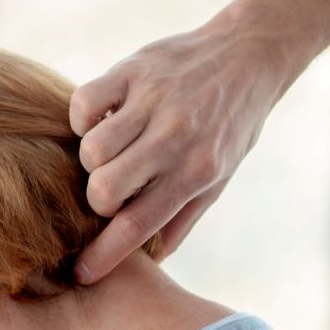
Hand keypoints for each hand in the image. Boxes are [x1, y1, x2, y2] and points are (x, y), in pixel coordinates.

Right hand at [68, 14, 297, 283]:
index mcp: (197, 171)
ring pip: (92, 149)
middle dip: (98, 201)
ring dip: (92, 160)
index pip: (138, 225)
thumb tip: (152, 261)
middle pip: (105, 189)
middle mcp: (175, 138)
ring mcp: (153, 101)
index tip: (83, 274)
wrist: (247, 55)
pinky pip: (84, 104)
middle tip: (110, 191)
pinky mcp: (133, 70)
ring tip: (113, 153)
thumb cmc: (231, 124)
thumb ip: (184, 217)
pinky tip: (104, 121)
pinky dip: (84, 119)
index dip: (104, 256)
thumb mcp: (220, 176)